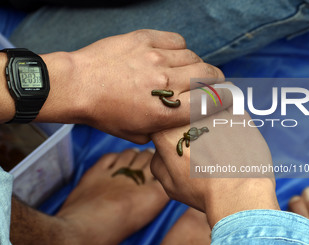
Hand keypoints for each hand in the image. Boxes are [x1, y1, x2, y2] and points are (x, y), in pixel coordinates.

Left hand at [36, 29, 223, 142]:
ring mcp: (156, 59)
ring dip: (197, 65)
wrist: (77, 86)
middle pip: (209, 75)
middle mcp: (166, 84)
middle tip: (214, 82)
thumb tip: (176, 124)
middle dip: (217, 80)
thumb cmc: (104, 113)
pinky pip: (177, 41)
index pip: (210, 103)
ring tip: (188, 70)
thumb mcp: (135, 134)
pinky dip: (180, 49)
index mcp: (165, 112)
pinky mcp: (146, 40)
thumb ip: (162, 131)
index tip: (226, 98)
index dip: (223, 99)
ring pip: (195, 57)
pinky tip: (172, 55)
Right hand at [151, 108, 279, 226]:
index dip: (169, 133)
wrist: (239, 192)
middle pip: (184, 113)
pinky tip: (232, 139)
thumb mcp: (169, 184)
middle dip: (189, 125)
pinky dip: (228, 120)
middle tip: (201, 145)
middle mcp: (188, 116)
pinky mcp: (236, 111)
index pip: (162, 123)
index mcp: (167, 131)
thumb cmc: (204, 190)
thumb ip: (157, 162)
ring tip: (218, 143)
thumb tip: (160, 151)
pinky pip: (228, 109)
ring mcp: (213, 110)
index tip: (178, 144)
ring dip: (209, 120)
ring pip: (206, 108)